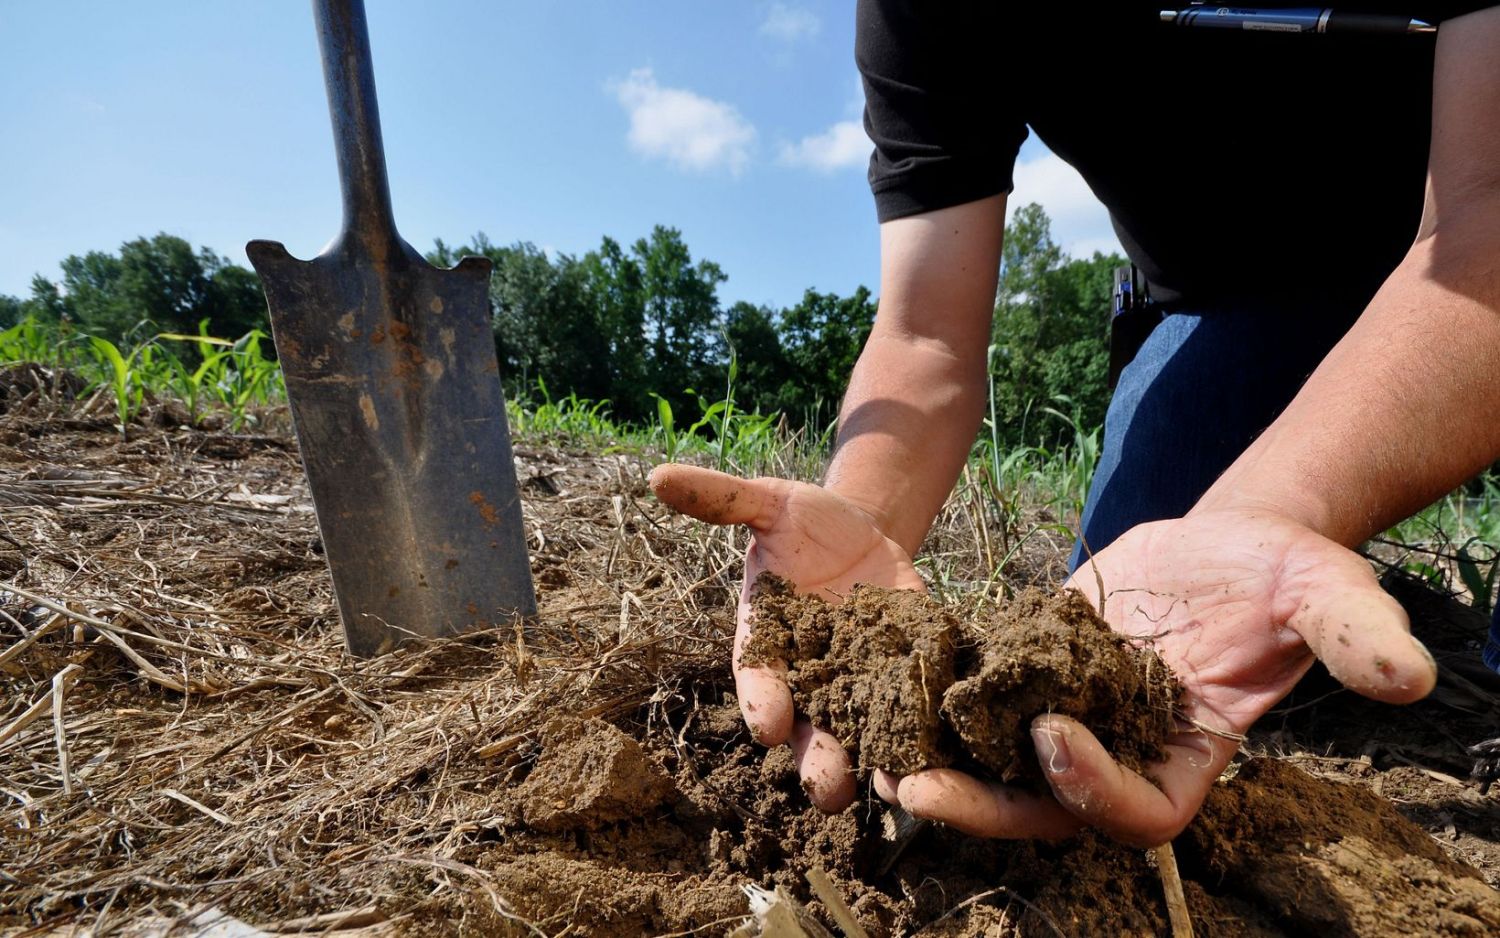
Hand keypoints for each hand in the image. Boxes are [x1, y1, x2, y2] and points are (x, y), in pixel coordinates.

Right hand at [649, 463, 923, 810]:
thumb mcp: (770, 504)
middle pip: (808, 733)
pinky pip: (910, 717)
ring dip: (870, 768)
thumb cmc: (804, 522)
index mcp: (768, 644)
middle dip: (817, 761)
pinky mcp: (904, 679)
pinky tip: (938, 757)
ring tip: (885, 790)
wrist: (863, 531)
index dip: (762, 701)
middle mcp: (809, 677)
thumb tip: (658, 476)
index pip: (758, 681)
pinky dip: (922, 738)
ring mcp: (857, 684)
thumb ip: (723, 500)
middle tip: (826, 787)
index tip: (767, 723)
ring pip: (859, 740)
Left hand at [896, 506, 1436, 845]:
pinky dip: (932, 703)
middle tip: (914, 792)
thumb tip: (1407, 675)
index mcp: (1188, 755)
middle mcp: (1121, 750)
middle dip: (984, 806)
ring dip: (940, 768)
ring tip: (873, 758)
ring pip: (998, 766)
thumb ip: (1354, 633)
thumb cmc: (1282, 572)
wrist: (1226, 539)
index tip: (1051, 732)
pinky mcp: (1030, 671)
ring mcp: (1072, 715)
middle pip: (1047, 809)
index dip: (1091, 790)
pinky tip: (879, 687)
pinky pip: (977, 702)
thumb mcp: (1324, 593)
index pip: (1136, 812)